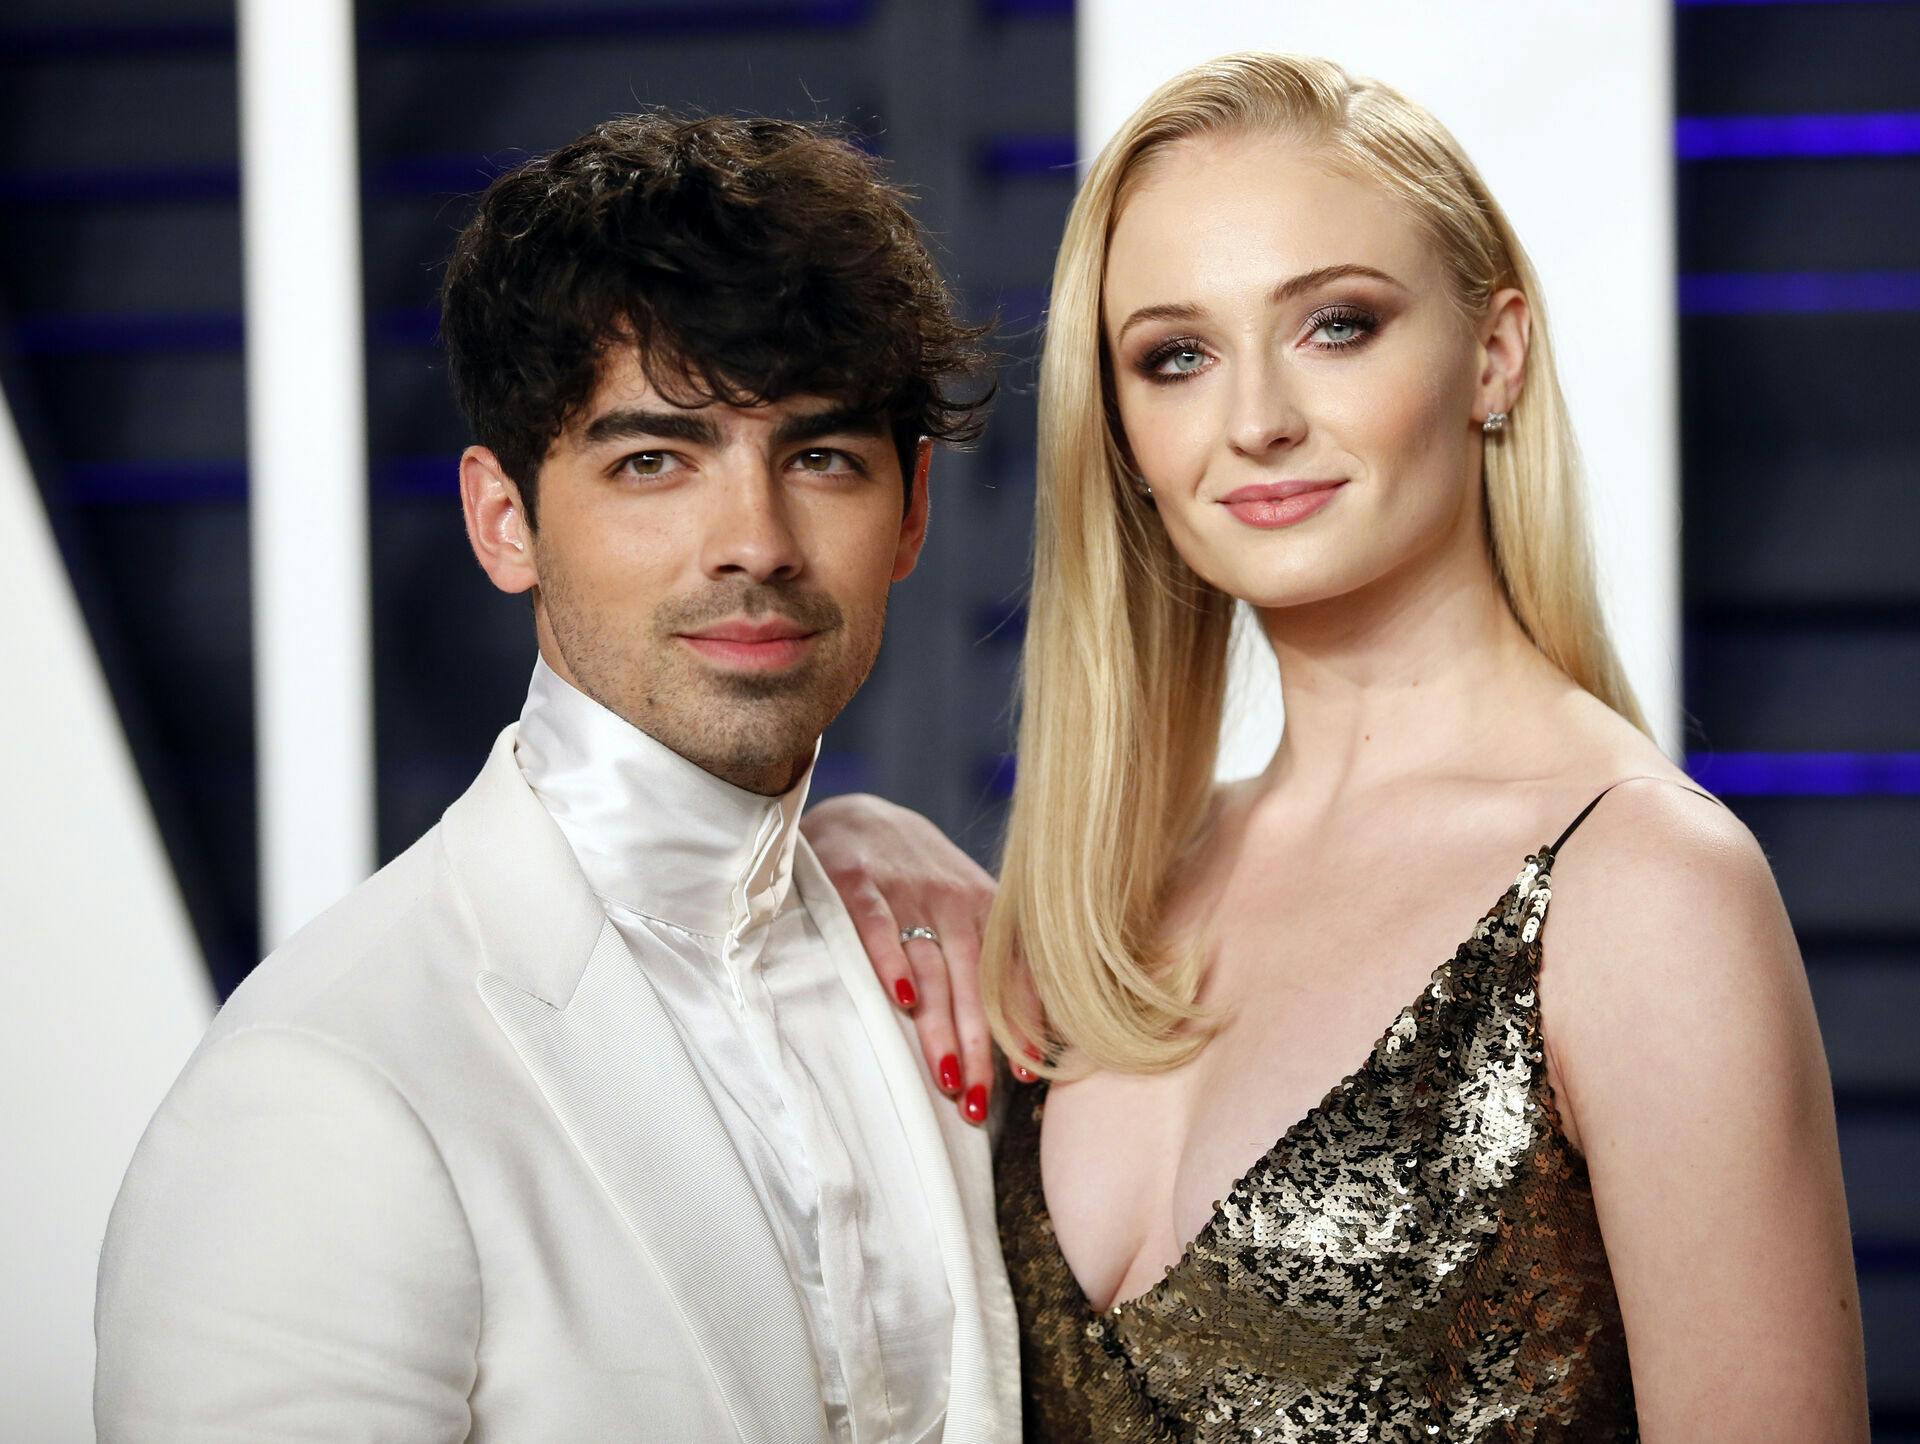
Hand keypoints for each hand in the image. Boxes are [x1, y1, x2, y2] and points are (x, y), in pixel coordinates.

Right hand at [801, 794, 1005, 1123]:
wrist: (862, 815)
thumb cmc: (922, 878)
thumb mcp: (967, 906)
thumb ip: (992, 957)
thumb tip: (1028, 1036)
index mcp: (986, 910)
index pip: (1011, 973)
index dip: (1022, 1023)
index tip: (1027, 1074)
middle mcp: (953, 899)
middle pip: (973, 982)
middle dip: (979, 1046)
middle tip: (980, 1104)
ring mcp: (906, 889)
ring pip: (931, 964)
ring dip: (940, 1025)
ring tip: (948, 1078)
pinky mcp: (857, 880)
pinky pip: (876, 924)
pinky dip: (890, 960)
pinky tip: (902, 1000)